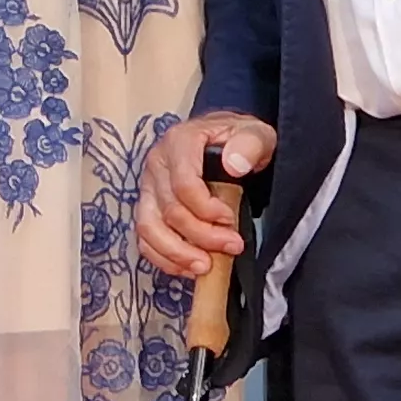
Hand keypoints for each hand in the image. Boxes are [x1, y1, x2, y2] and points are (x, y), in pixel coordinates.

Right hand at [137, 112, 274, 278]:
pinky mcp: (148, 206)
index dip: (207, 209)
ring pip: (150, 227)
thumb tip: (235, 165)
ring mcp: (149, 186)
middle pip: (170, 210)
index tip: (231, 220)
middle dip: (202, 236)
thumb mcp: (255, 133)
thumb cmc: (238, 138)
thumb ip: (249, 144)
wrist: (225, 140)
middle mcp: (157, 163)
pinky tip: (187, 267)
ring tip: (205, 267)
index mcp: (179, 142)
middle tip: (232, 246)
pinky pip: (145, 238)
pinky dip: (163, 257)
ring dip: (177, 253)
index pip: (184, 184)